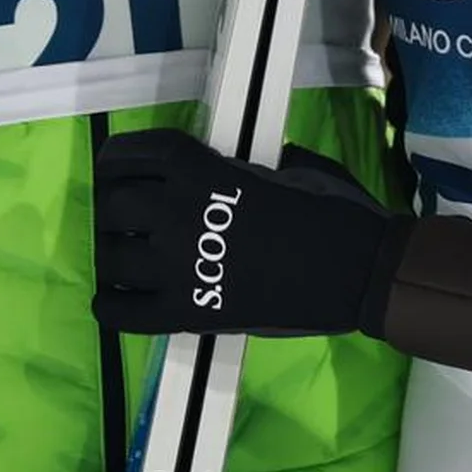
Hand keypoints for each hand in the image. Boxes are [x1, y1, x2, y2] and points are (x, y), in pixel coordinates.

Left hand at [92, 129, 408, 338]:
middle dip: (113, 210)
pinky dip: (110, 307)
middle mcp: (178, 213)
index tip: (115, 169)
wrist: (360, 269)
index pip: (129, 156)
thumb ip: (245, 163)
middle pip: (111, 206)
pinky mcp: (189, 314)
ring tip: (122, 258)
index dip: (114, 162)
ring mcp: (180, 267)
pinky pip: (124, 314)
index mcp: (200, 169)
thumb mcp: (288, 164)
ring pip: (111, 258)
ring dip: (111, 256)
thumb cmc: (333, 211)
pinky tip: (113, 301)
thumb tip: (236, 161)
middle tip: (123, 218)